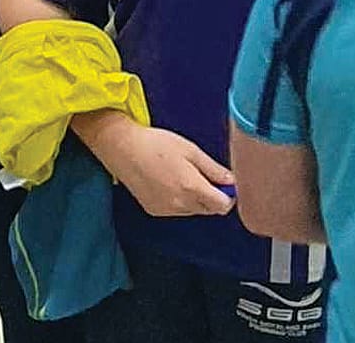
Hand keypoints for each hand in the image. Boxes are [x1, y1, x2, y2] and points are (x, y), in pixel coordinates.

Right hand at [75, 112, 234, 217]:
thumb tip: (232, 181)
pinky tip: (166, 181)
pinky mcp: (155, 211)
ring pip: (193, 210)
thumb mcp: (189, 149)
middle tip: (200, 173)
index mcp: (192, 187)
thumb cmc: (155, 143)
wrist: (122, 148)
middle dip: (211, 195)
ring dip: (194, 198)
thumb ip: (213, 168)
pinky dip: (178, 200)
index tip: (224, 183)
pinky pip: (176, 210)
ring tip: (179, 174)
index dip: (227, 195)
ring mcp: (167, 210)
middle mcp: (181, 204)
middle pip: (209, 209)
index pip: (223, 206)